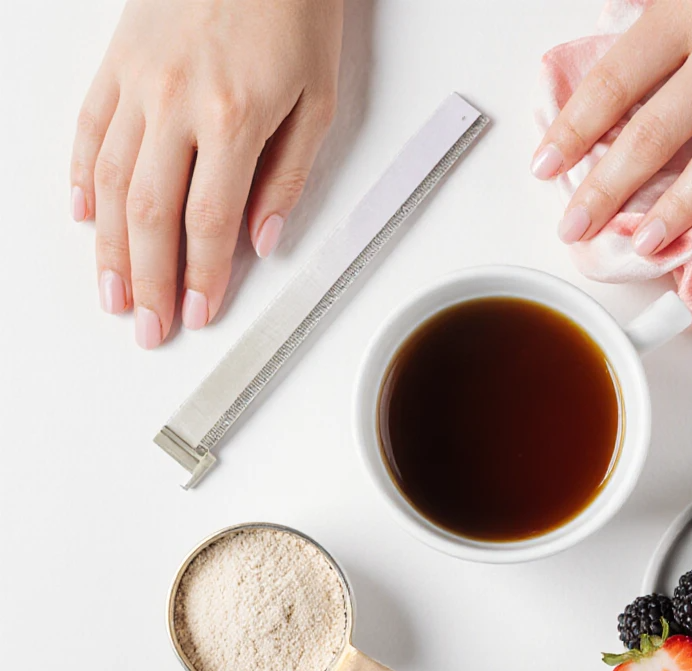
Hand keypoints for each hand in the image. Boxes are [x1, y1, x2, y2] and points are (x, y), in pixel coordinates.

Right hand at [71, 0, 342, 348]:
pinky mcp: (116, 59)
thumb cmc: (295, 11)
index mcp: (235, 119)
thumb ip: (289, 176)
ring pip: (109, 181)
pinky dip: (79, 176)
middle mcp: (176, 104)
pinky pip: (87, 127)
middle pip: (151, 214)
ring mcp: (138, 81)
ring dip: (108, 247)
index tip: (199, 313)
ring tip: (112, 294)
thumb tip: (265, 240)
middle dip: (149, 280)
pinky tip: (81, 216)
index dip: (203, 277)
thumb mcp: (319, 99)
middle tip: (148, 326)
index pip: (210, 223)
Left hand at [532, 0, 691, 253]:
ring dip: (626, 195)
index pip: (612, 74)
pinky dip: (688, 200)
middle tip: (565, 218)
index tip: (546, 160)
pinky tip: (662, 229)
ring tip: (595, 231)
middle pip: (631, 114)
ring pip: (672, 141)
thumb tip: (631, 72)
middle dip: (591, 174)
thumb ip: (673, 20)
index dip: (574, 124)